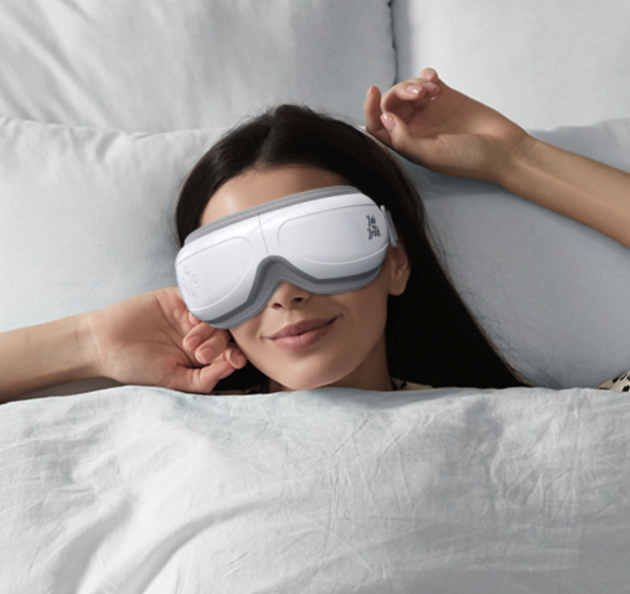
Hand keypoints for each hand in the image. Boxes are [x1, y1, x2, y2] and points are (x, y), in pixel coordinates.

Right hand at [81, 287, 246, 392]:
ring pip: (215, 316)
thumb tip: (233, 367)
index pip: (229, 351)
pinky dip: (201, 308)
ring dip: (209, 330)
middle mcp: (198, 333)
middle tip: (200, 354)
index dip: (236, 354)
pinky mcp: (176, 298)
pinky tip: (190, 319)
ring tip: (189, 343)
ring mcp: (188, 314)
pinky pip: (199, 297)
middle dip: (220, 345)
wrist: (103, 344)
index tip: (234, 360)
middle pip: (226, 333)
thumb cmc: (135, 365)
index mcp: (200, 354)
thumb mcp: (173, 380)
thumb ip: (203, 379)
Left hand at [364, 68, 531, 184]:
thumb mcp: (432, 155)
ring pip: (407, 89)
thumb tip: (384, 118)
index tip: (373, 91)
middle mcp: (414, 128)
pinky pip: (427, 79)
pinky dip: (426, 75)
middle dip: (400, 92)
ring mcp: (429, 111)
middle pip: (391, 103)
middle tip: (420, 93)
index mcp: (406, 145)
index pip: (378, 127)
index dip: (370, 109)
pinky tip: (435, 80)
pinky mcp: (445, 97)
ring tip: (433, 89)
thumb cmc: (468, 159)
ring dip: (415, 83)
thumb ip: (405, 140)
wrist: (502, 150)